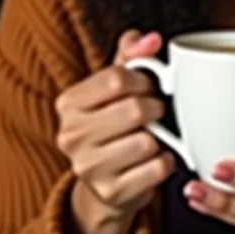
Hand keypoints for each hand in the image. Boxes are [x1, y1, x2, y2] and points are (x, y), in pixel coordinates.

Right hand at [55, 29, 174, 233]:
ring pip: (147, 142)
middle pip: (134, 110)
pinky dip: (165, 162)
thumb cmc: (116, 119)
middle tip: (156, 112)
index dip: (143, 80)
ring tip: (154, 136)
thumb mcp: (118, 83)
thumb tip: (151, 39)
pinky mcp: (111, 194)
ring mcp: (88, 168)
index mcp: (69, 103)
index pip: (116, 78)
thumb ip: (132, 54)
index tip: (149, 86)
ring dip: (161, 138)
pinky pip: (156, 169)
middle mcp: (71, 136)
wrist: (108, 178)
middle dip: (156, 108)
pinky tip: (156, 159)